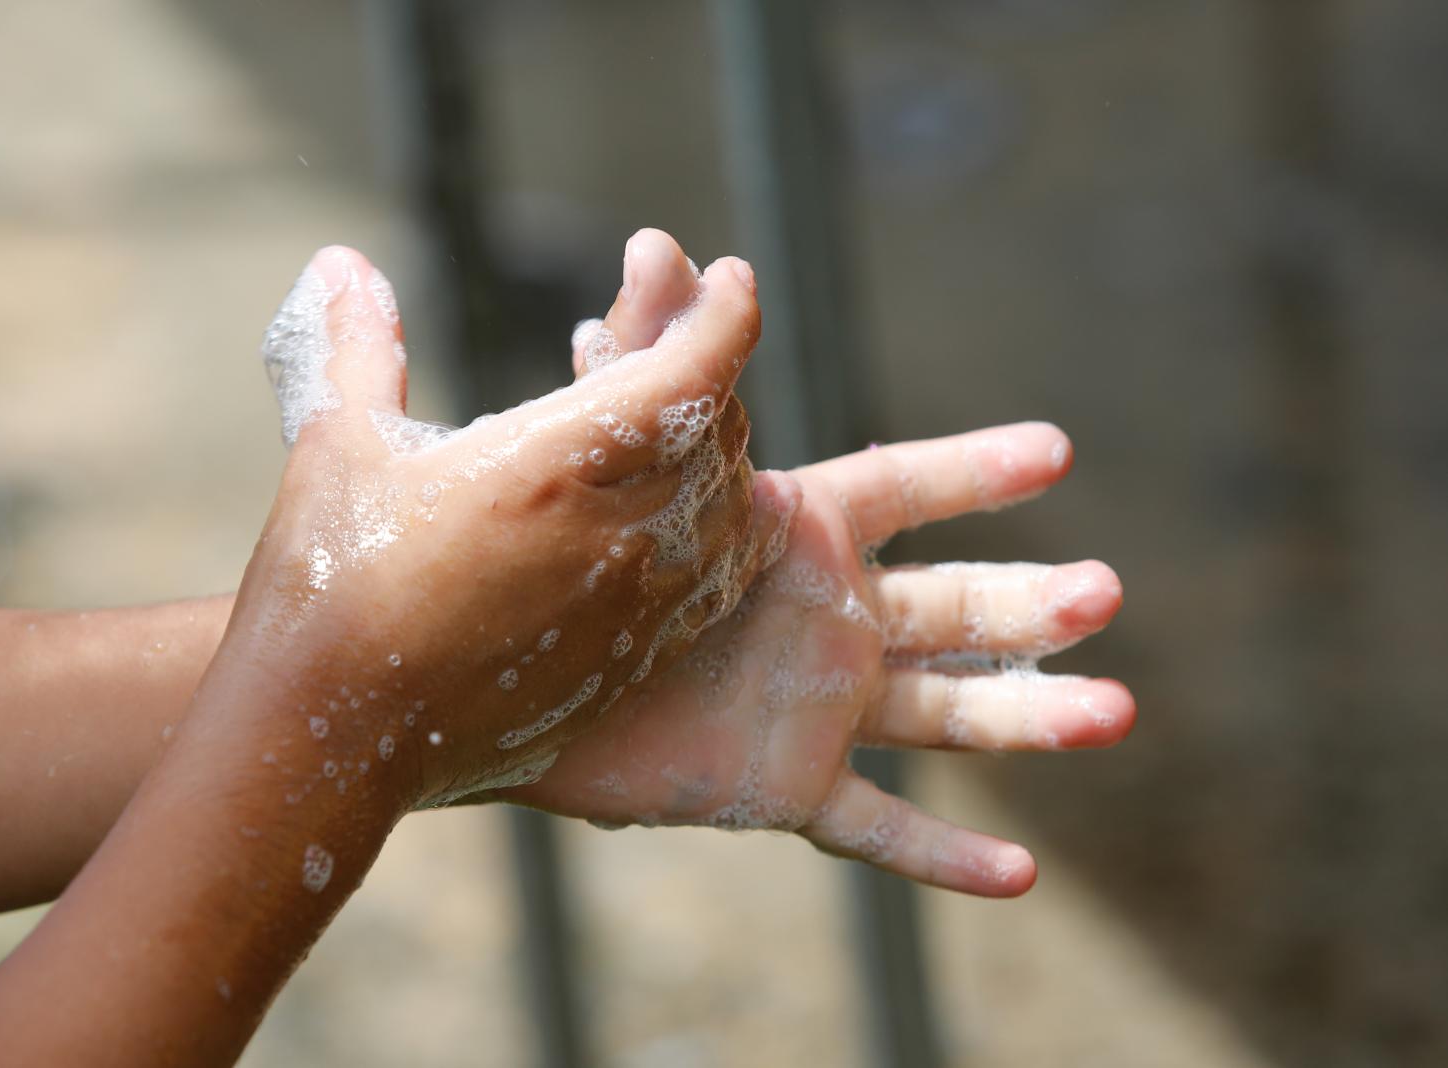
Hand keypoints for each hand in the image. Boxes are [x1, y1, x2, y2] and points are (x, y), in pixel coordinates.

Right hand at [222, 245, 786, 809]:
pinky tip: (701, 512)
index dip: (725, 311)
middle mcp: (619, 531)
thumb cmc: (328, 579)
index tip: (728, 273)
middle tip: (679, 330)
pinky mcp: (629, 660)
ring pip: (732, 507)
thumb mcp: (339, 442)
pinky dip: (725, 529)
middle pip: (721, 430)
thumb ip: (357, 343)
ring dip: (722, 450)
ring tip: (689, 412)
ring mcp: (634, 605)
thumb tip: (337, 262)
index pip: (695, 368)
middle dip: (710, 366)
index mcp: (558, 461)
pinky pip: (717, 581)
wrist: (330, 731)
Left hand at [500, 230, 1133, 896]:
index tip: (1053, 448)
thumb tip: (660, 243)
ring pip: (946, 715)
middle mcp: (824, 616)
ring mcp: (815, 705)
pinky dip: (945, 858)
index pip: (905, 488)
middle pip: (954, 607)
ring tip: (1115, 711)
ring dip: (1030, 716)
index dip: (975, 468)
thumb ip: (650, 353)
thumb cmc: (560, 559)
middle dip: (1030, 602)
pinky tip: (1020, 880)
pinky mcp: (784, 787)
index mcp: (796, 532)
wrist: (497, 684)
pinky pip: (879, 830)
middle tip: (1103, 589)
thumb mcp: (622, 454)